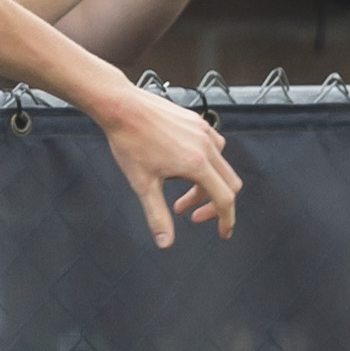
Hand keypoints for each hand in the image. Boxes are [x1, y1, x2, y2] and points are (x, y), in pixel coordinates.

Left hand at [91, 80, 239, 244]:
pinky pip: (212, 148)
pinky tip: (178, 167)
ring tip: (175, 191)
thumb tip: (166, 242)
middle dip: (212, 205)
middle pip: (228, 184)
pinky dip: (203, 164)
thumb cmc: (129, 144)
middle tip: (189, 216)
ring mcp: (205, 132)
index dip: (226, 220)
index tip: (223, 233)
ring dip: (204, 185)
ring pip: (220, 167)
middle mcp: (209, 147)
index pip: (225, 199)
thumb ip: (157, 215)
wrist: (121, 107)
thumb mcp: (142, 185)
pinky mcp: (199, 122)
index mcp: (198, 165)